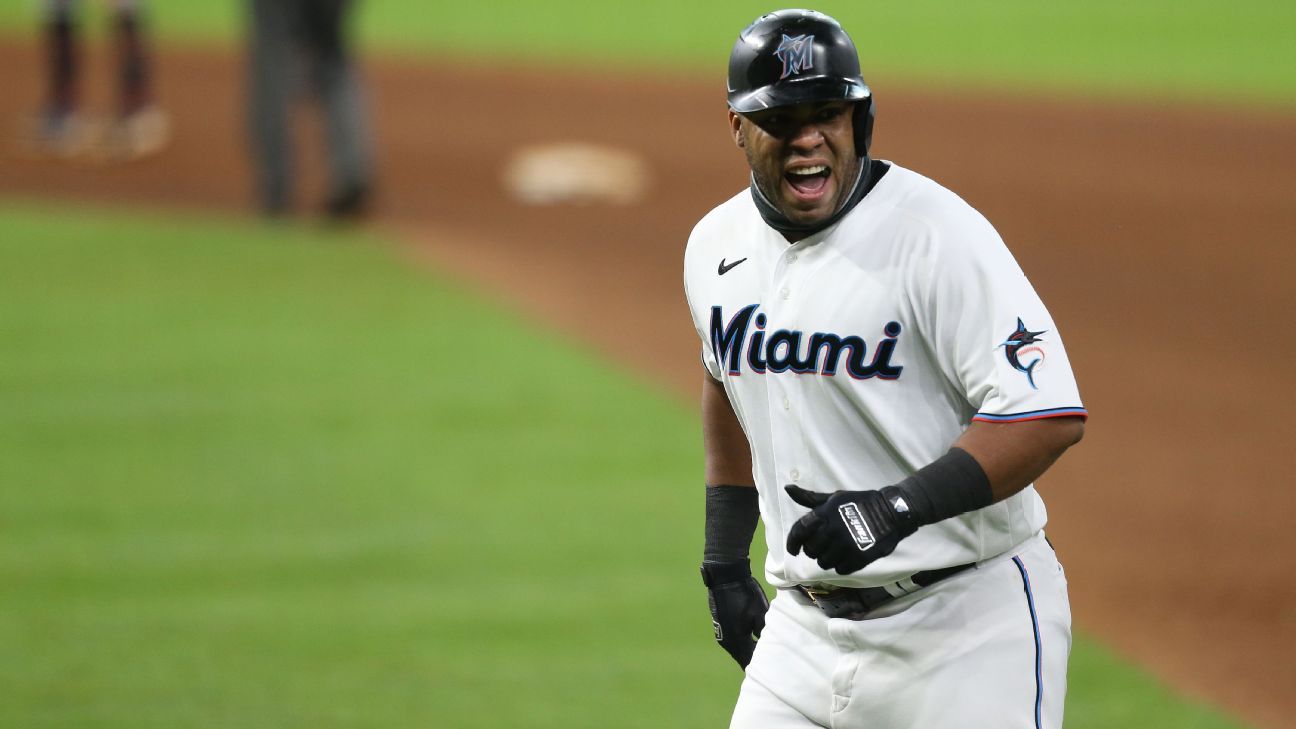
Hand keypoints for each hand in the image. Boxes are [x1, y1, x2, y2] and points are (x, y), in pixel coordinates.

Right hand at [700, 560, 768, 668]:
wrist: (726, 577)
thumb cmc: (745, 594)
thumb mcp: (760, 614)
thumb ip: (764, 632)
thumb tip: (769, 646)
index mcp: (736, 640)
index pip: (749, 661)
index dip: (761, 666)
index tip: (774, 669)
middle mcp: (727, 641)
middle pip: (743, 657)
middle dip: (756, 660)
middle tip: (772, 662)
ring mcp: (723, 635)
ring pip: (739, 650)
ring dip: (750, 651)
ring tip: (765, 652)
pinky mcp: (722, 627)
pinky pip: (735, 642)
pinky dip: (745, 644)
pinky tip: (754, 641)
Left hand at [784, 484, 917, 573]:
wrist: (892, 512)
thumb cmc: (859, 503)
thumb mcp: (834, 497)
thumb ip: (810, 498)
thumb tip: (788, 488)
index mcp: (825, 513)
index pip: (799, 531)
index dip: (792, 542)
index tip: (793, 550)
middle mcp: (833, 529)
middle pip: (811, 550)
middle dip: (814, 549)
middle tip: (824, 545)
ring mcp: (846, 544)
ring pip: (824, 562)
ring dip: (828, 558)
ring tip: (837, 550)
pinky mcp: (859, 557)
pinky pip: (840, 569)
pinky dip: (842, 565)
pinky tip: (848, 556)